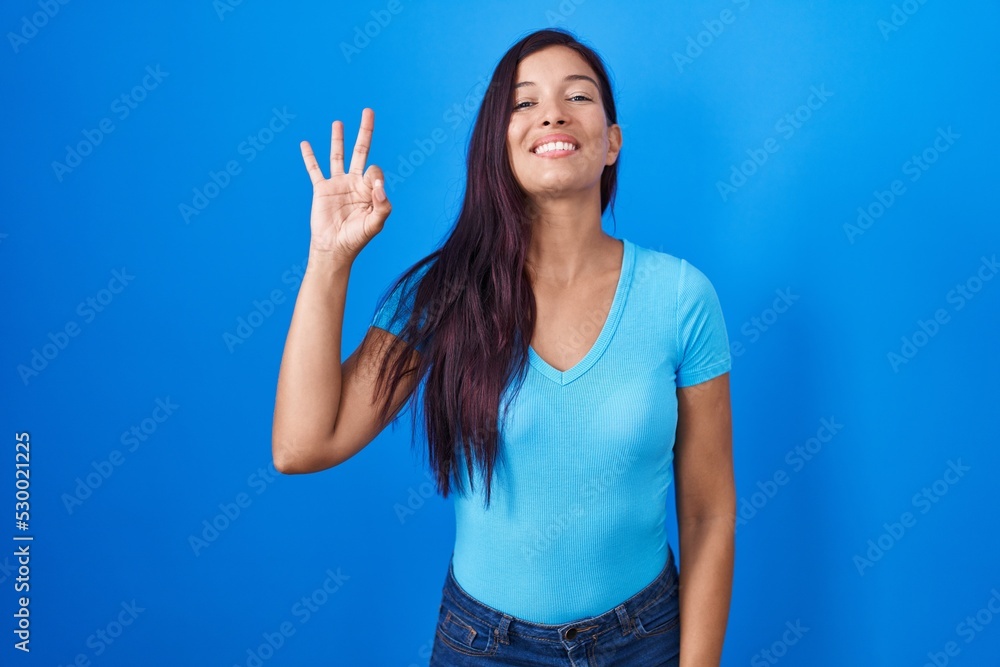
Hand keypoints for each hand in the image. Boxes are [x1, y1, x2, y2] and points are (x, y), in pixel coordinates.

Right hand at [299, 108, 390, 263]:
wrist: (334, 248)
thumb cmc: (357, 238)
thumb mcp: (375, 224)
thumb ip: (382, 205)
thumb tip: (378, 185)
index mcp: (369, 189)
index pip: (375, 171)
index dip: (374, 176)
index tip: (372, 190)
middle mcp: (354, 183)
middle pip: (360, 151)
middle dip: (365, 131)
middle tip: (368, 111)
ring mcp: (337, 184)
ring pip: (338, 155)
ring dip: (338, 138)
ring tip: (338, 122)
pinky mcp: (321, 189)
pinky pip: (314, 169)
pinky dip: (309, 157)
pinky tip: (305, 144)